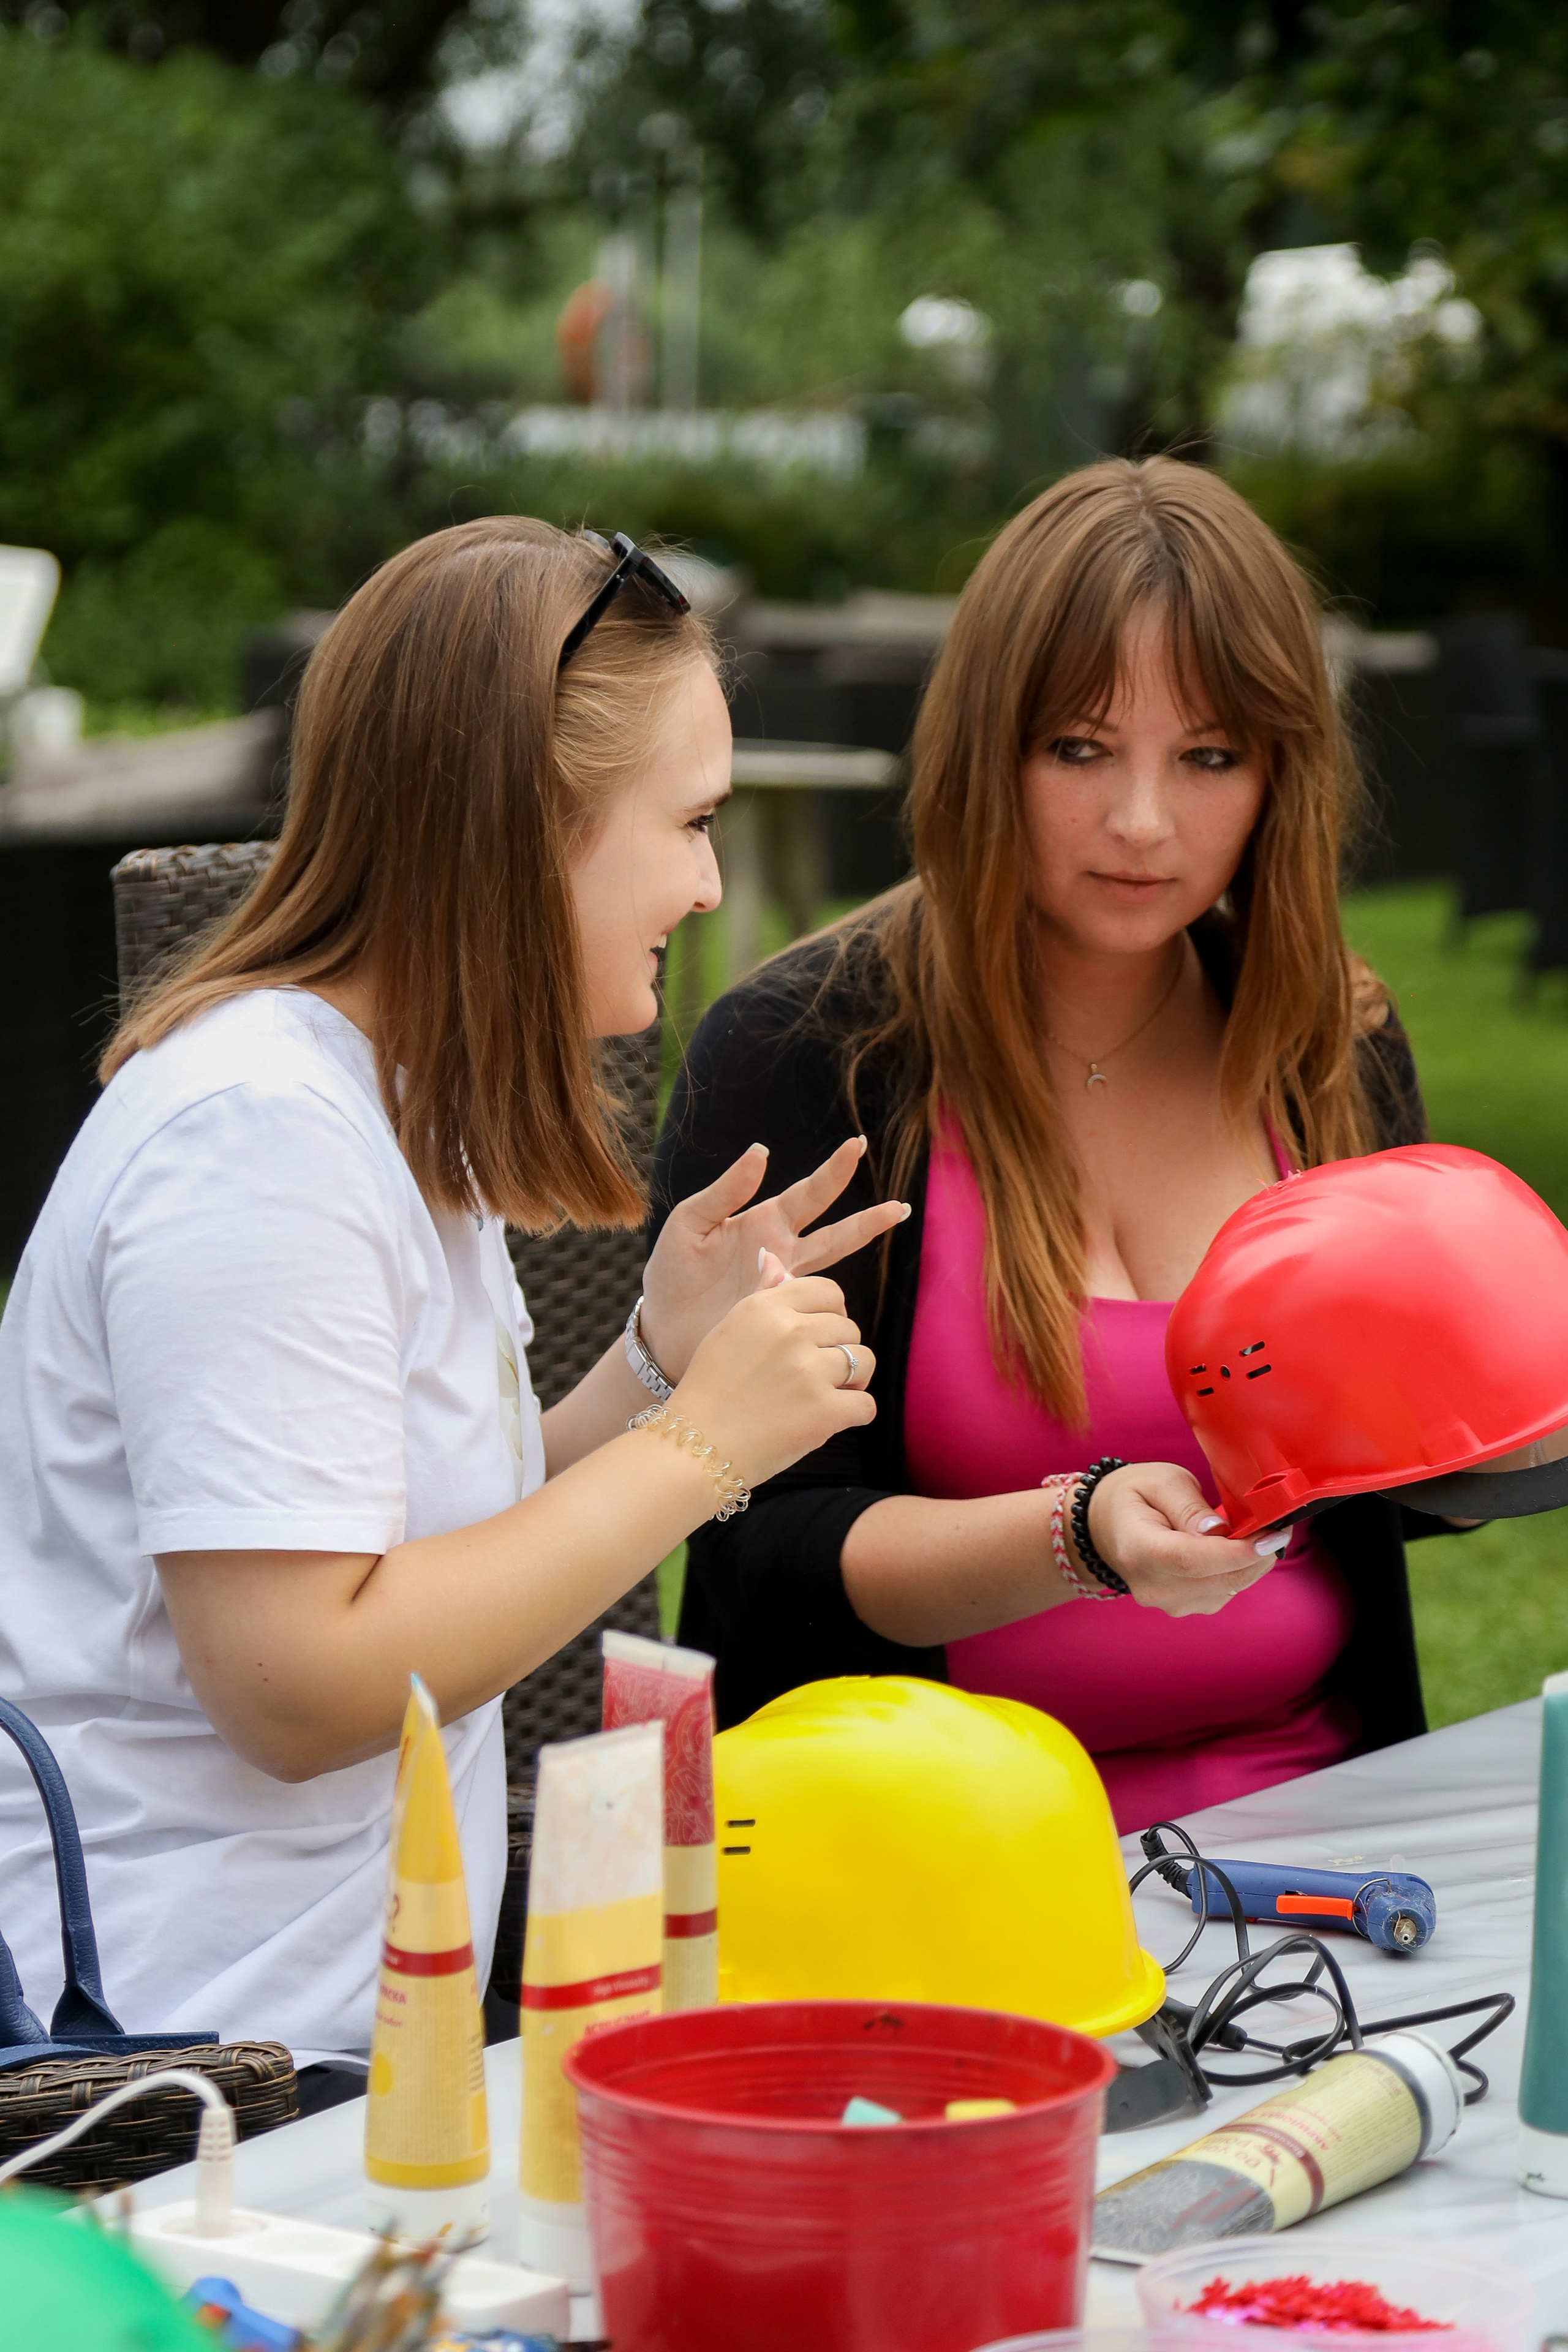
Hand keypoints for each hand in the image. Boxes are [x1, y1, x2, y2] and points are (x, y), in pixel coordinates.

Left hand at [639, 1138, 907, 1380]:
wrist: (662, 1328)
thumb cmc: (672, 1274)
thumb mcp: (690, 1222)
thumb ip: (725, 1191)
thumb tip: (762, 1151)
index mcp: (764, 1221)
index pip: (808, 1192)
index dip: (833, 1171)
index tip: (856, 1146)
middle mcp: (783, 1251)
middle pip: (836, 1231)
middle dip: (867, 1217)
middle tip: (900, 1206)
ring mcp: (786, 1285)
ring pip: (834, 1262)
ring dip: (863, 1241)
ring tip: (895, 1220)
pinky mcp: (780, 1315)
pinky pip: (814, 1303)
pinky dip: (828, 1297)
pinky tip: (838, 1293)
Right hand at [670, 1276, 875, 1488]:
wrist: (695, 1448)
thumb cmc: (711, 1391)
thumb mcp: (728, 1331)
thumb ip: (762, 1295)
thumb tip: (776, 1258)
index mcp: (765, 1307)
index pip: (829, 1292)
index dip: (831, 1316)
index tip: (817, 1339)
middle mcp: (789, 1331)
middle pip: (849, 1329)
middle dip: (838, 1353)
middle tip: (811, 1378)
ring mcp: (808, 1370)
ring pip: (864, 1362)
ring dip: (852, 1382)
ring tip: (822, 1397)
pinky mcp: (824, 1411)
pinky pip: (866, 1404)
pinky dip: (853, 1416)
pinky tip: (826, 1421)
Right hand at [1083, 1463, 1288, 1616]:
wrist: (1104, 1527)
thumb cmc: (1132, 1497)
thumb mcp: (1160, 1481)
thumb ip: (1190, 1505)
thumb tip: (1220, 1530)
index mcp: (1139, 1550)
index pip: (1193, 1559)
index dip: (1238, 1552)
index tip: (1273, 1535)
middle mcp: (1153, 1586)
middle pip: (1219, 1580)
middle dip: (1259, 1556)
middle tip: (1279, 1527)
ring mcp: (1168, 1603)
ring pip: (1228, 1589)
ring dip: (1250, 1563)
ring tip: (1252, 1532)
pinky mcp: (1183, 1607)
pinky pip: (1223, 1592)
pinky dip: (1237, 1571)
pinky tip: (1232, 1549)